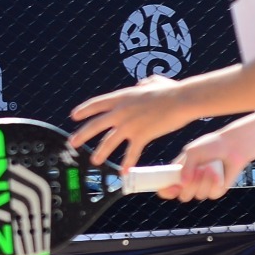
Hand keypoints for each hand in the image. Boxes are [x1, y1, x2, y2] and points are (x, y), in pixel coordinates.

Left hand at [67, 75, 192, 173]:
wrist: (182, 100)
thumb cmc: (171, 90)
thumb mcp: (153, 82)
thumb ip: (143, 84)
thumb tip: (141, 84)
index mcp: (122, 97)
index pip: (96, 104)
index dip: (84, 110)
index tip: (74, 116)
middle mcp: (121, 111)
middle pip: (95, 125)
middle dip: (82, 135)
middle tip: (72, 142)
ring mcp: (129, 124)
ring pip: (108, 141)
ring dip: (100, 152)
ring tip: (95, 160)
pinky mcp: (141, 135)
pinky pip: (131, 152)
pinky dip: (127, 163)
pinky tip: (123, 172)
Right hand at [167, 133, 237, 200]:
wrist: (231, 146)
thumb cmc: (210, 146)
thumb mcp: (192, 152)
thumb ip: (185, 167)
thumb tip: (182, 184)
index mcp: (179, 174)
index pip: (167, 188)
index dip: (166, 191)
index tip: (173, 187)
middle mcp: (190, 183)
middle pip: (184, 196)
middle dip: (190, 186)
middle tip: (197, 171)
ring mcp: (203, 188)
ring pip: (199, 195)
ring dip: (204, 180)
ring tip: (209, 166)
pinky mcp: (216, 190)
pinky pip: (212, 193)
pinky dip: (215, 182)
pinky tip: (218, 172)